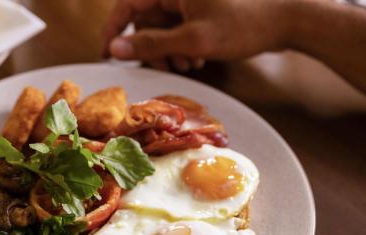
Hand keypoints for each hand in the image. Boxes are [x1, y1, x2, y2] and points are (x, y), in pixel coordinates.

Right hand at [104, 0, 291, 70]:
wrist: (287, 19)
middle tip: (166, 68)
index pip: (127, 4)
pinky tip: (197, 60)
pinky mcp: (200, 9)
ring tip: (189, 65)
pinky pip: (178, 30)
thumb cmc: (244, 23)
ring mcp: (189, 0)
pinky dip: (182, 48)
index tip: (106, 54)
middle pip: (145, 20)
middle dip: (152, 48)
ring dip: (169, 52)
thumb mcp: (194, 39)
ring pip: (162, 29)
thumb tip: (115, 48)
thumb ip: (151, 44)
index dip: (113, 30)